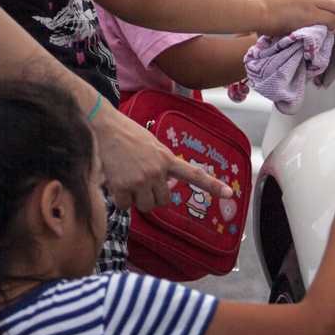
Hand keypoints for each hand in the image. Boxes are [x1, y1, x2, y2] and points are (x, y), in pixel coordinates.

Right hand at [92, 105, 231, 211]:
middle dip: (153, 197)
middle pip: (163, 202)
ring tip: (127, 180)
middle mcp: (157, 172)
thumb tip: (164, 180)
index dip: (212, 185)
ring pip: (145, 207)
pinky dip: (120, 200)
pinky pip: (124, 206)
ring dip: (136, 200)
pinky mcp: (122, 187)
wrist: (105, 127)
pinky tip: (116, 182)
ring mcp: (139, 180)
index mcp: (167, 159)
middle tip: (141, 183)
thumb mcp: (153, 144)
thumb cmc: (127, 133)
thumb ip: (162, 162)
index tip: (229, 194)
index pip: (194, 174)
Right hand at [256, 0, 334, 35]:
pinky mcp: (311, 14)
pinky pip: (331, 19)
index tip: (328, 3)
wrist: (259, 10)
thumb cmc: (267, 6)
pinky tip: (322, 30)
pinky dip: (330, 27)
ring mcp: (312, 1)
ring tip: (327, 24)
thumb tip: (301, 9)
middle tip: (330, 16)